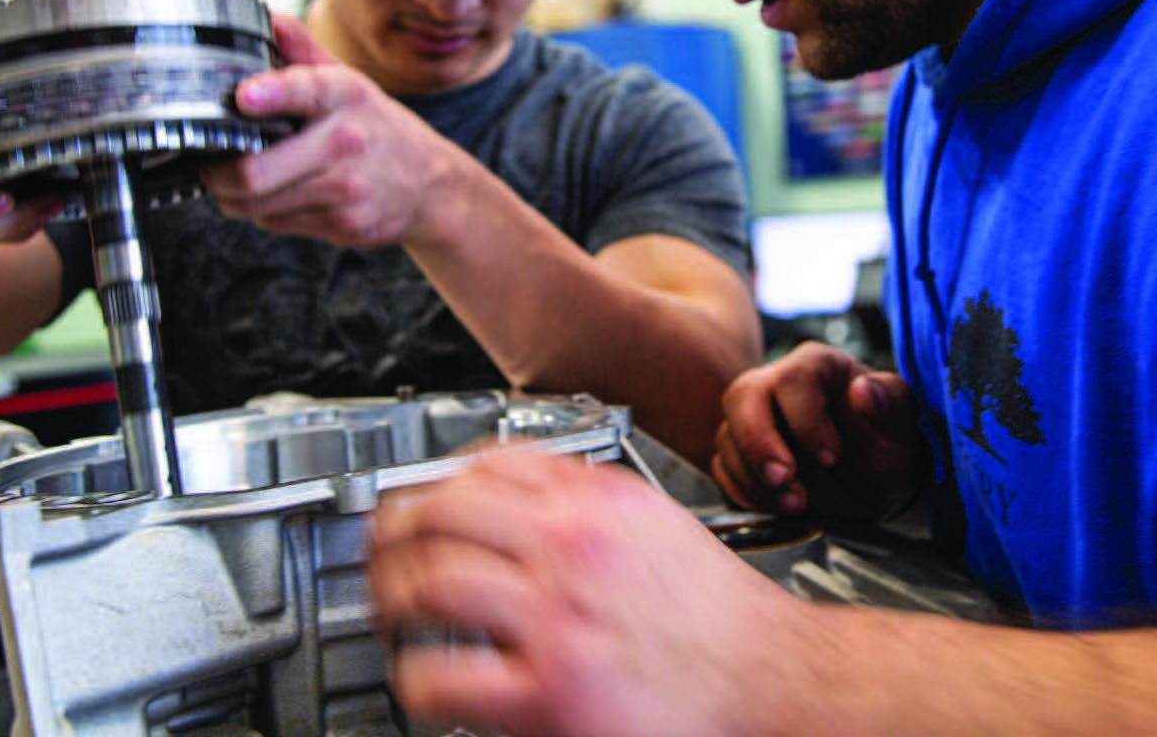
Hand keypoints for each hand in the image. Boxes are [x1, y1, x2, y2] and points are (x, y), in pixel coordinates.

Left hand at [201, 13, 459, 247]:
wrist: (431, 186)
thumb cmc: (377, 129)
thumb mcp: (348, 81)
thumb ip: (301, 50)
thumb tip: (264, 17)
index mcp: (344, 95)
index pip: (305, 90)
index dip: (271, 93)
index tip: (244, 96)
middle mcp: (345, 141)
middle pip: (256, 173)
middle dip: (217, 174)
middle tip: (208, 165)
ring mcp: (345, 188)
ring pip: (258, 204)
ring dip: (234, 196)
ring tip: (236, 182)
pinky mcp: (342, 224)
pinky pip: (277, 223)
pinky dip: (263, 212)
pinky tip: (276, 197)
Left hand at [368, 449, 810, 736]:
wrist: (775, 678)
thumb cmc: (726, 617)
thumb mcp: (661, 526)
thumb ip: (595, 505)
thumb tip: (529, 496)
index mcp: (600, 501)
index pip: (490, 462)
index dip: (438, 476)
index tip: (421, 492)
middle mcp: (571, 547)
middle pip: (443, 510)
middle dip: (394, 527)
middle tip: (380, 547)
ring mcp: (555, 618)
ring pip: (430, 581)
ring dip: (391, 594)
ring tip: (387, 608)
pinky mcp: (547, 692)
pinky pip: (445, 675)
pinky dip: (415, 676)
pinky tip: (419, 679)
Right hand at [712, 341, 927, 518]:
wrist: (876, 482)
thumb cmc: (889, 443)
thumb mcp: (901, 425)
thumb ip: (888, 403)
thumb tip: (864, 390)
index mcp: (817, 366)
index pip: (792, 379)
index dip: (806, 420)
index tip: (832, 458)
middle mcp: (777, 383)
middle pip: (742, 396)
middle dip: (758, 445)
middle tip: (785, 481)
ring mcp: (755, 417)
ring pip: (727, 435)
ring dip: (754, 477)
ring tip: (795, 504)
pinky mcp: (742, 451)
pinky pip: (723, 466)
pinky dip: (744, 491)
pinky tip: (777, 506)